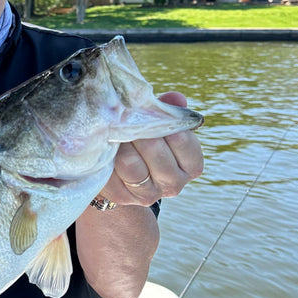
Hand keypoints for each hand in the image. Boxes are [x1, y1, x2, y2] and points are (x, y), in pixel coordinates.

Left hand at [101, 91, 203, 205]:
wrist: (122, 167)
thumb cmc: (146, 137)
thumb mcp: (159, 123)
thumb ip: (168, 110)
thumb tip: (175, 99)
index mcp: (191, 165)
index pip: (183, 141)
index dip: (164, 124)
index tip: (150, 114)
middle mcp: (174, 183)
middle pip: (154, 150)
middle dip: (137, 130)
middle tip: (125, 118)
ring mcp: (149, 194)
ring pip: (131, 165)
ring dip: (120, 144)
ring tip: (115, 132)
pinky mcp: (123, 197)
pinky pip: (111, 174)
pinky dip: (107, 158)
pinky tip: (106, 149)